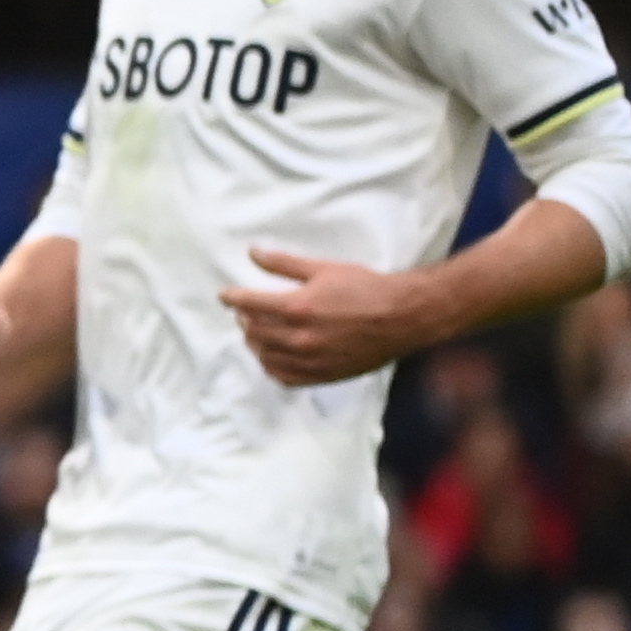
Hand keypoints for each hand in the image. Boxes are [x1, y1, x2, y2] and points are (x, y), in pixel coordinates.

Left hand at [222, 247, 424, 386]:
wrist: (405, 316)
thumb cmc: (367, 288)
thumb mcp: (324, 269)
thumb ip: (285, 264)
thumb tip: (253, 253)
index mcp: (298, 308)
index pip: (249, 305)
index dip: (232, 299)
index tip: (225, 296)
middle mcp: (301, 338)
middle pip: (254, 332)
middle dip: (244, 320)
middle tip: (244, 312)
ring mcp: (311, 360)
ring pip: (266, 356)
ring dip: (255, 343)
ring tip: (256, 333)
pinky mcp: (324, 375)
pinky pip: (285, 377)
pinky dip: (272, 367)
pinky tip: (272, 357)